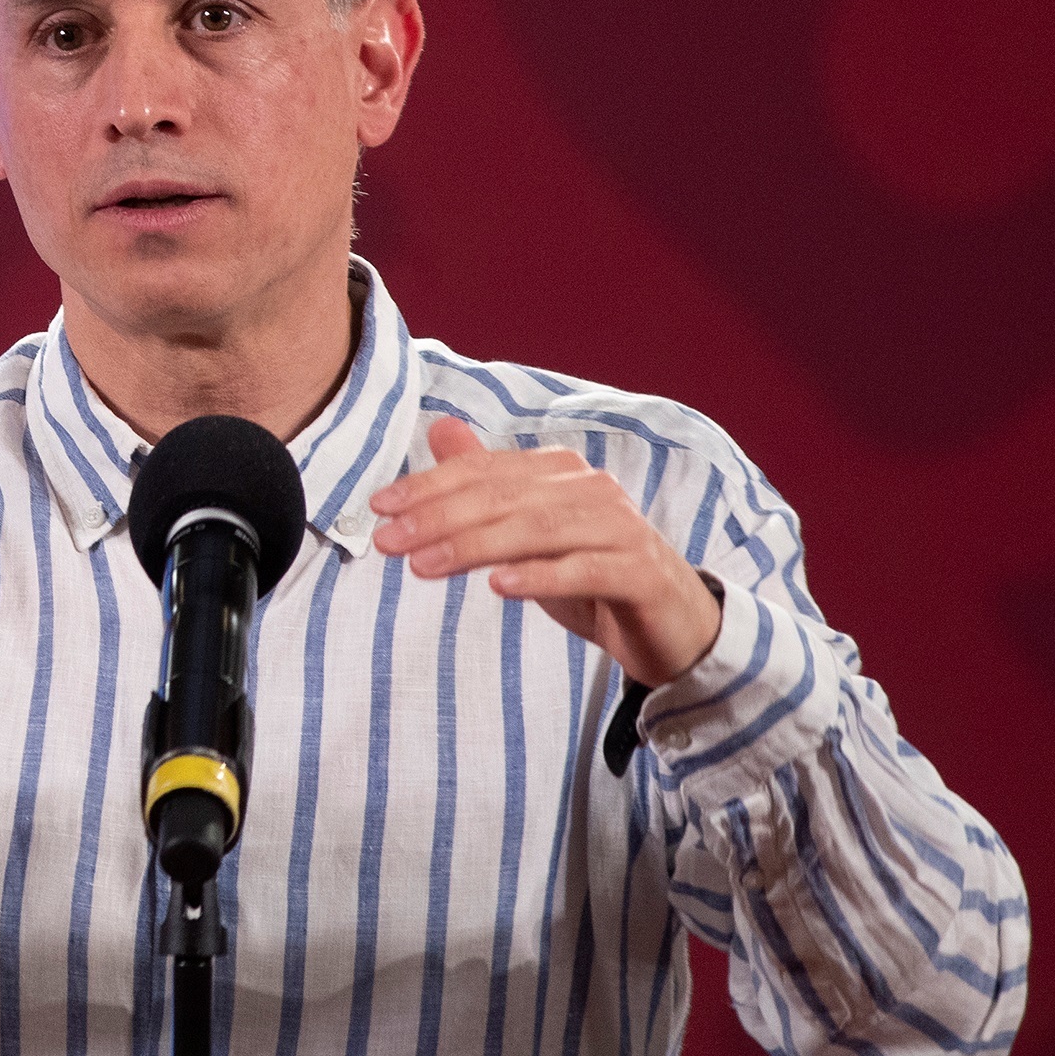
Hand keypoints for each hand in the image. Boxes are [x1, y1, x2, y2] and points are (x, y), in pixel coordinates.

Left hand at [368, 417, 721, 687]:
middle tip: (388, 541)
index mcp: (560, 472)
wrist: (675, 626)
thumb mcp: (531, 531)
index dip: (428, 486)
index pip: (484, 471)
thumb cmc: (593, 573)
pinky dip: (540, 576)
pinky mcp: (641, 572)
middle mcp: (591, 490)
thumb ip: (489, 482)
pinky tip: (499, 586)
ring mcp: (620, 528)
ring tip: (424, 565)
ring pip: (537, 529)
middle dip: (438, 517)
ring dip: (474, 545)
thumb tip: (441, 430)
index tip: (379, 508)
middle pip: (503, 498)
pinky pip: (584, 570)